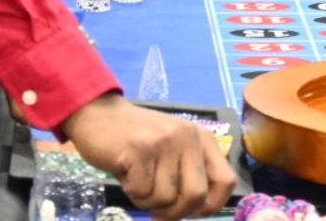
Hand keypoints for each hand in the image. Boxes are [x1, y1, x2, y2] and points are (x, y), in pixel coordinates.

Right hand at [62, 93, 234, 219]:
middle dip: (175, 211)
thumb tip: (189, 215)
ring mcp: (163, 142)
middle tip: (156, 205)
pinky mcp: (138, 149)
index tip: (190, 210)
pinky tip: (126, 172)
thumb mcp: (171, 152)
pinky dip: (131, 192)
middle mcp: (187, 137)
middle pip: (196, 196)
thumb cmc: (138, 139)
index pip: (226, 181)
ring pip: (165, 199)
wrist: (99, 114)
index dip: (210, 205)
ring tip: (138, 179)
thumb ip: (186, 179)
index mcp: (202, 138)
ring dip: (148, 201)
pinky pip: (141, 192)